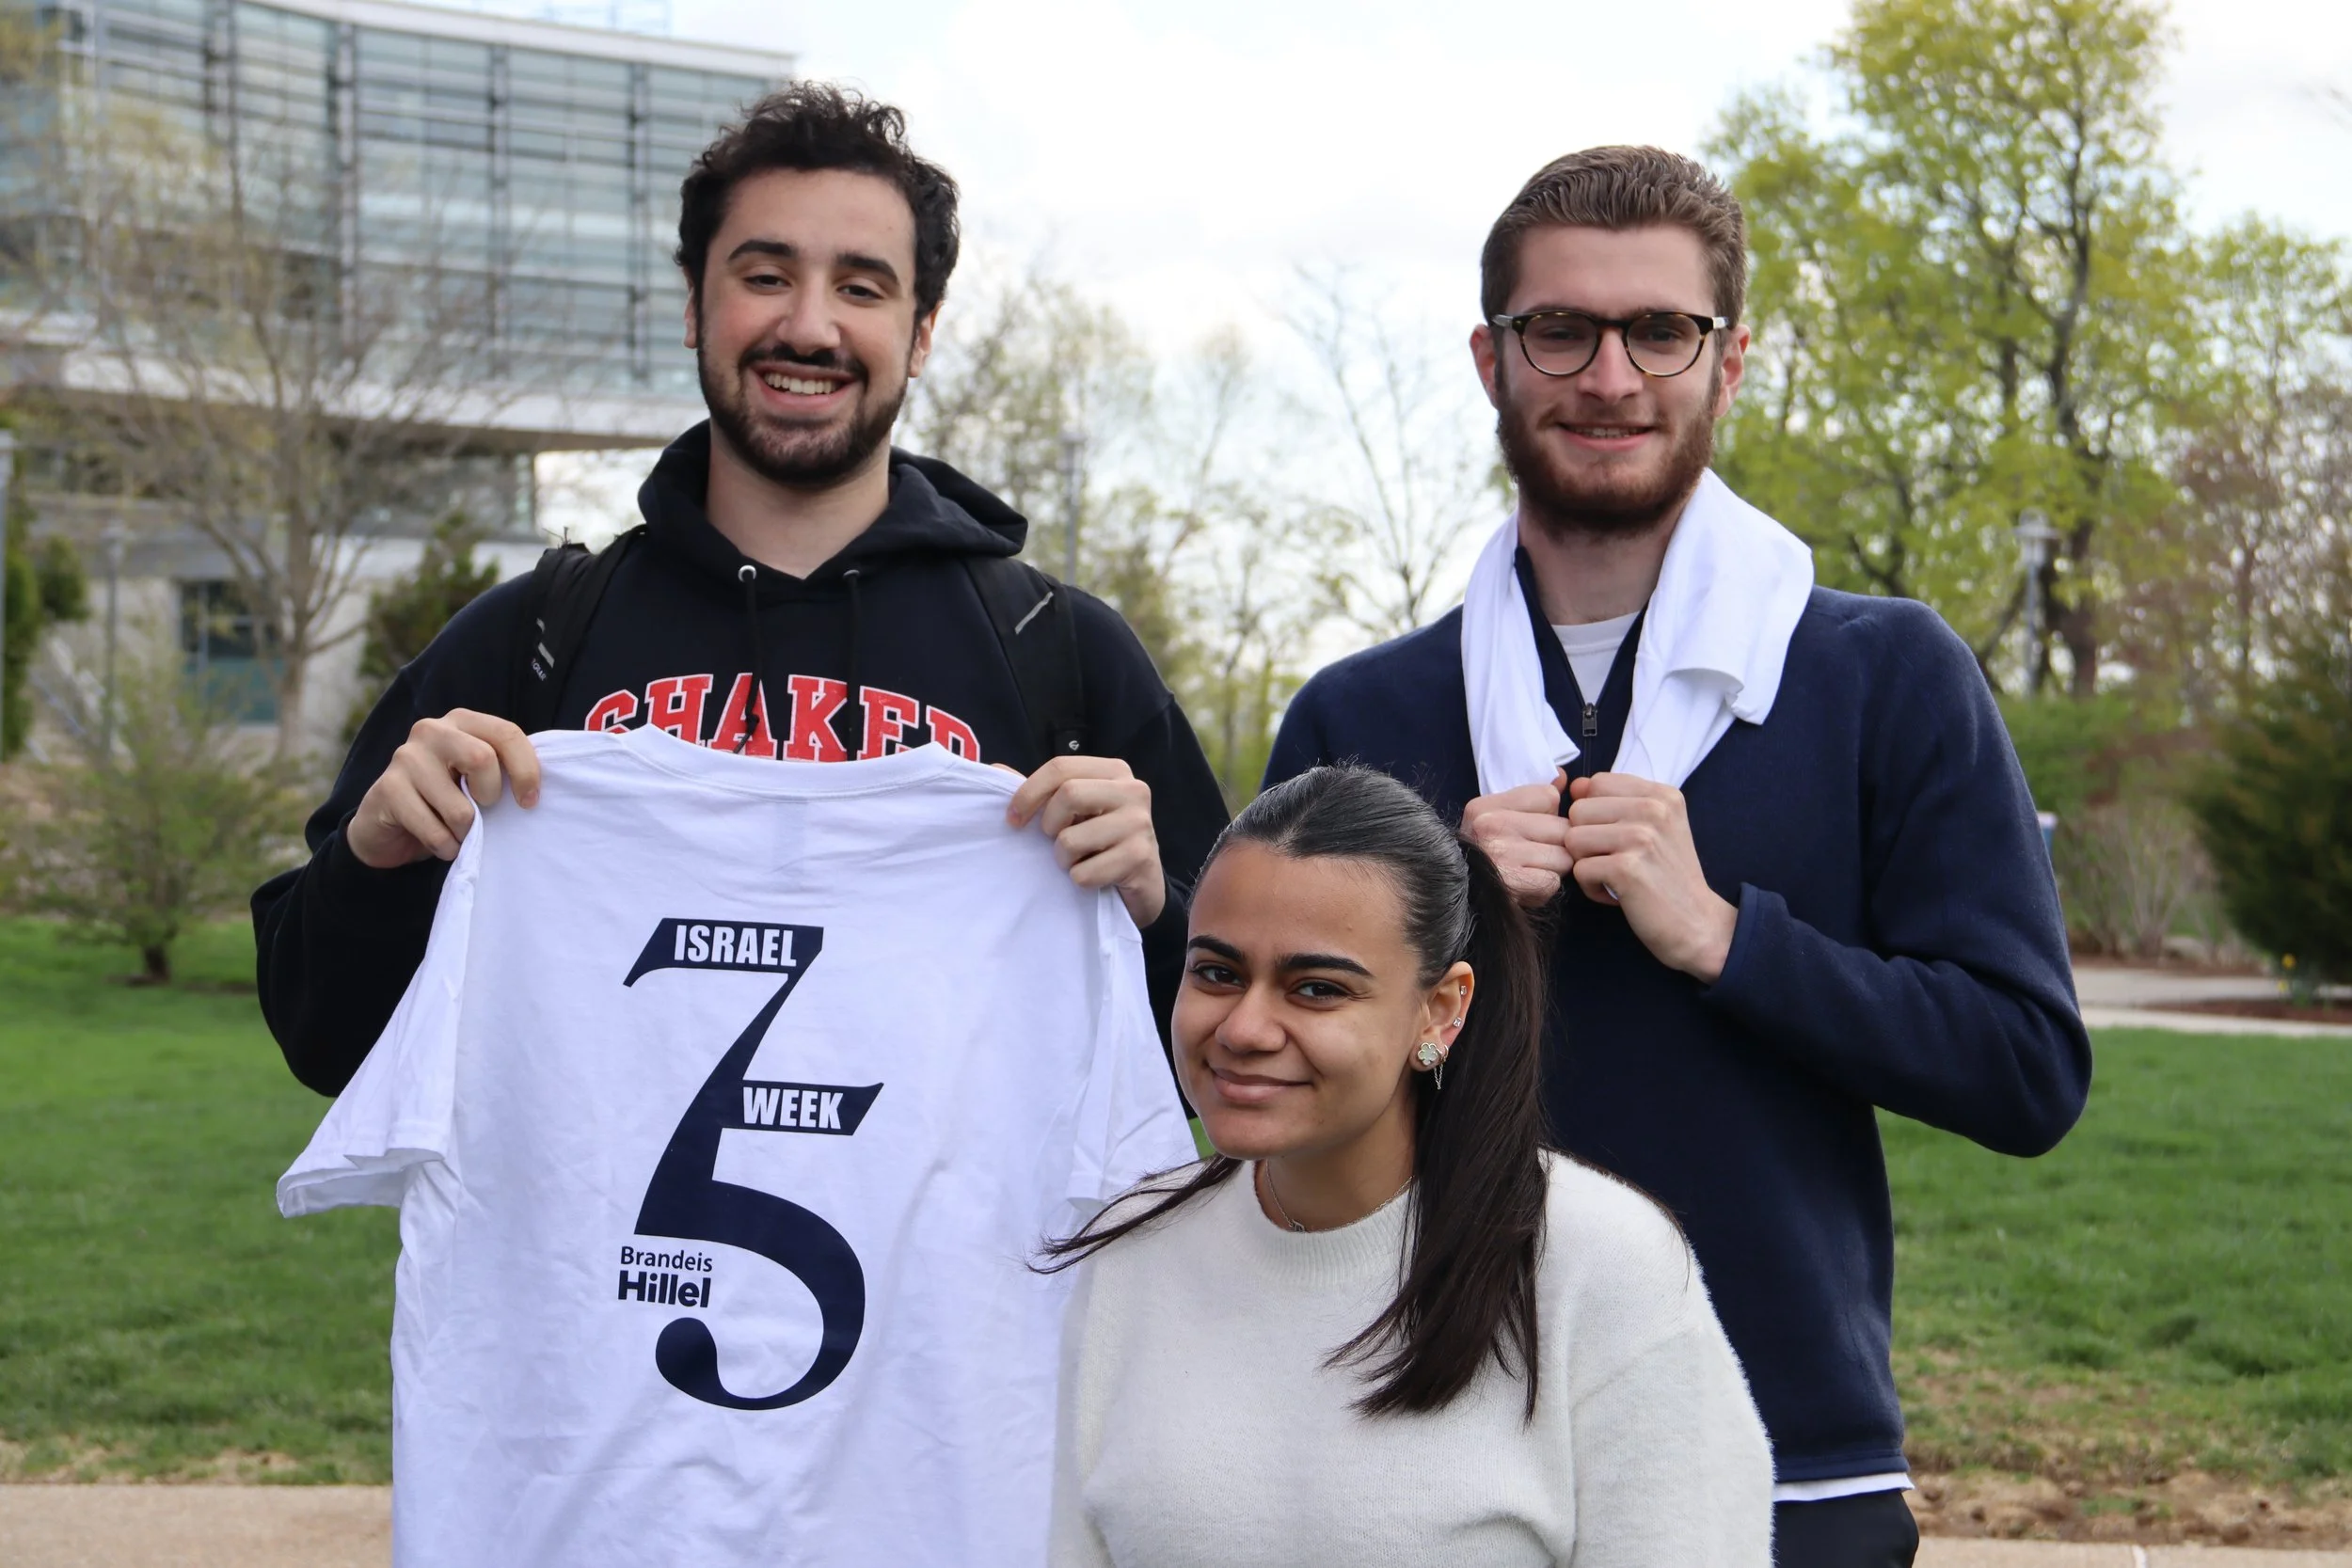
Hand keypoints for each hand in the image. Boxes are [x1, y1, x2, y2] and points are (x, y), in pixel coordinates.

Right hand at [347, 709, 540, 868]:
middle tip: (483, 811)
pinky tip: (439, 842)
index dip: (526, 770)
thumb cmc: (445, 799)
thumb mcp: (477, 777)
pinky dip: (446, 847)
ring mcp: (405, 757)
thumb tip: (537, 788)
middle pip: (482, 759)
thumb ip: (503, 769)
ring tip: (457, 831)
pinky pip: (435, 832)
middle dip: (491, 797)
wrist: (387, 825)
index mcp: (461, 721)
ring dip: (466, 832)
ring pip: (459, 807)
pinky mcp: (387, 789)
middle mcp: (431, 730)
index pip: (506, 733)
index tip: (529, 801)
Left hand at [1005, 756, 1163, 927]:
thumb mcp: (1075, 811)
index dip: (1028, 792)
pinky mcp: (1140, 858)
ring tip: (1077, 860)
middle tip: (1054, 841)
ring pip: (1072, 839)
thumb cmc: (1101, 840)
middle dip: (1049, 825)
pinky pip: (1085, 873)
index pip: (1060, 767)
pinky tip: (1095, 875)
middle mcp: (1133, 791)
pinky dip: (1080, 880)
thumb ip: (1041, 792)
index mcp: (1114, 771)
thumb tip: (996, 769)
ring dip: (1063, 859)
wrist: (1143, 881)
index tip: (1012, 819)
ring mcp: (1140, 824)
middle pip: (1068, 794)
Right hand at [1461, 770, 1572, 908]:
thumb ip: (1533, 797)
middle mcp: (1491, 826)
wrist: (1452, 895)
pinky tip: (1526, 888)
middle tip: (1534, 857)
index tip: (1532, 829)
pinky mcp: (1512, 884)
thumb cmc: (1480, 859)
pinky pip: (1553, 882)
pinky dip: (1544, 889)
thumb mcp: (1495, 819)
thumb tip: (1563, 776)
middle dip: (1556, 846)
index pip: (1548, 796)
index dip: (1549, 815)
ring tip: (1529, 873)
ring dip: (1552, 869)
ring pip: (1563, 858)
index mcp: (1485, 806)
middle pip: (1562, 828)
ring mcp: (1501, 855)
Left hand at [1563, 773, 1737, 982]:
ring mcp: (1640, 837)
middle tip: (1617, 861)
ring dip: (1587, 865)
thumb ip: (1618, 802)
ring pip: (1573, 839)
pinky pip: (1580, 869)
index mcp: (1661, 794)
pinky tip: (1618, 894)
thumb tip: (1575, 785)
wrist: (1698, 924)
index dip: (1594, 813)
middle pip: (1578, 811)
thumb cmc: (1669, 877)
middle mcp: (1653, 809)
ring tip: (1617, 877)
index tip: (1617, 837)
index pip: (1596, 783)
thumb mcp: (1657, 828)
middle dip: (1587, 841)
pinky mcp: (1626, 868)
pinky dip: (1592, 888)